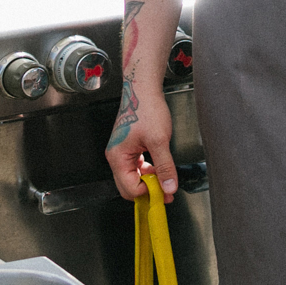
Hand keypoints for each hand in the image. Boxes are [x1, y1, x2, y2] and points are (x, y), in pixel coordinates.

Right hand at [105, 82, 176, 199]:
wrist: (143, 91)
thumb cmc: (146, 109)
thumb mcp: (159, 140)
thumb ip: (165, 166)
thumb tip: (169, 187)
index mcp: (118, 157)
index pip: (129, 188)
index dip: (148, 193)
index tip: (165, 193)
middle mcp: (116, 157)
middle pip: (128, 187)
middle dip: (148, 191)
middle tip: (167, 192)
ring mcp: (122, 153)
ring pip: (133, 178)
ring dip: (149, 182)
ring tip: (166, 181)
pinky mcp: (129, 149)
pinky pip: (136, 168)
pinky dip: (148, 172)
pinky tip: (160, 170)